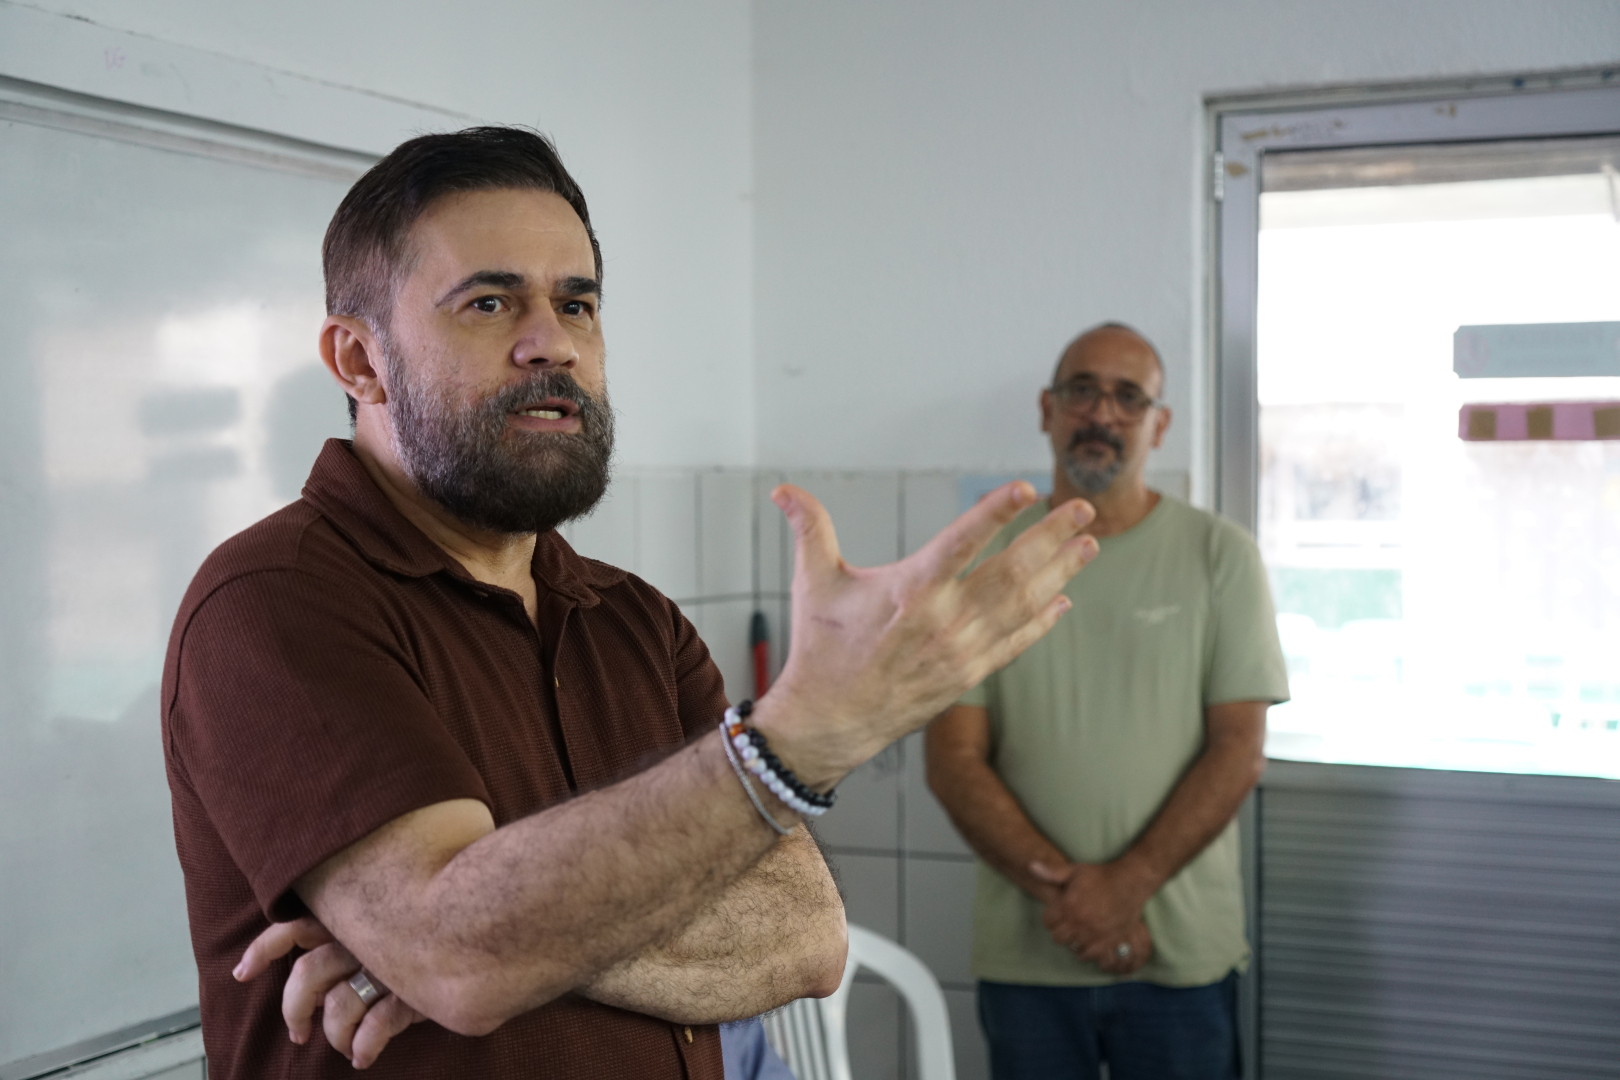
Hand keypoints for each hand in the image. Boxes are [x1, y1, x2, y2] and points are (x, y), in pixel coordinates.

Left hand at [235, 916, 425, 1067]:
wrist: (500, 925)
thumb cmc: (440, 919)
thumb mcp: (393, 911)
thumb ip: (360, 922)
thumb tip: (314, 952)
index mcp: (353, 915)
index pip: (295, 925)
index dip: (264, 949)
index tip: (242, 973)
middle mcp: (365, 937)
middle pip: (307, 976)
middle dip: (295, 1009)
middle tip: (299, 1031)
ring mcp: (389, 965)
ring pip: (338, 1007)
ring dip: (333, 1034)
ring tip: (343, 1046)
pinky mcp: (413, 994)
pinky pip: (376, 1028)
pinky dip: (363, 1047)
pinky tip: (364, 1056)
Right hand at [757, 482, 1097, 788]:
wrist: (827, 724)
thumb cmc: (821, 649)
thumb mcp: (814, 583)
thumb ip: (809, 529)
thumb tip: (782, 489)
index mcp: (910, 590)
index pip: (963, 541)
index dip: (996, 513)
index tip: (1028, 489)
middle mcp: (944, 621)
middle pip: (1011, 572)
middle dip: (1053, 538)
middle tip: (1084, 508)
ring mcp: (961, 652)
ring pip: (1023, 606)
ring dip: (1060, 573)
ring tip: (1089, 544)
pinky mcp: (968, 676)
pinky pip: (1016, 643)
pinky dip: (1042, 621)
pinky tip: (1063, 600)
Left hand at [1030, 860, 1156, 972]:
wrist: (1130, 882)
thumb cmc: (1101, 875)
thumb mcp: (1075, 870)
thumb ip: (1052, 873)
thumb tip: (1030, 867)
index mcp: (1068, 905)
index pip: (1047, 922)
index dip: (1050, 917)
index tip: (1057, 913)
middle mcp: (1080, 922)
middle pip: (1058, 938)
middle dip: (1060, 930)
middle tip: (1068, 922)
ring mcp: (1094, 934)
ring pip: (1072, 948)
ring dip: (1073, 940)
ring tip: (1079, 931)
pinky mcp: (1108, 942)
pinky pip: (1089, 955)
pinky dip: (1086, 950)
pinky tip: (1089, 940)